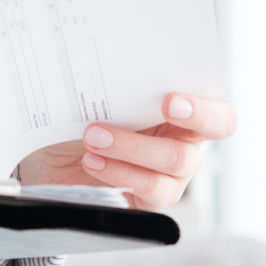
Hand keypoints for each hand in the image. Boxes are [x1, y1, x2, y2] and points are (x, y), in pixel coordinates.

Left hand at [16, 94, 236, 211]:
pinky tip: (93, 161)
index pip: (217, 110)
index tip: (172, 98)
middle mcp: (183, 142)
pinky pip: (151, 188)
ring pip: (177, 160)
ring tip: (94, 137)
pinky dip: (119, 172)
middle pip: (212, 130)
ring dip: (133, 146)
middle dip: (187, 116)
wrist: (48, 159)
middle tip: (163, 105)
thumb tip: (122, 66)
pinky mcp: (150, 198)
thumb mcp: (99, 99)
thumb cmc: (78, 123)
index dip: (205, 105)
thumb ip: (122, 89)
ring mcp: (171, 174)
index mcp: (180, 112)